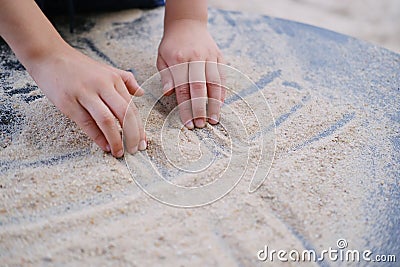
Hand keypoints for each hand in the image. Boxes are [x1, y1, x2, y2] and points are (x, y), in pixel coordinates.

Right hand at [27, 45, 145, 156]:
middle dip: (133, 135)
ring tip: (120, 152)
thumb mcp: (106, 69)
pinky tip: (105, 146)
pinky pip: (86, 123)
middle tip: (135, 150)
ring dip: (116, 139)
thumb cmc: (78, 66)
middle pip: (124, 113)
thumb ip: (125, 80)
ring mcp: (85, 93)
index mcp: (113, 79)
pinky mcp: (68, 102)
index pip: (132, 107)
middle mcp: (102, 85)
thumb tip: (141, 93)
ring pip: (107, 120)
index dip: (139, 127)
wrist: (48, 55)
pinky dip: (97, 137)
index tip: (143, 142)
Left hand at [157, 19, 225, 128]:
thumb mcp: (162, 57)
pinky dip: (222, 91)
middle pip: (199, 88)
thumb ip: (166, 76)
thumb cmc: (172, 44)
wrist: (187, 22)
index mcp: (179, 60)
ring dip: (215, 103)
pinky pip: (222, 76)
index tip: (188, 123)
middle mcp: (196, 58)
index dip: (186, 107)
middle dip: (200, 109)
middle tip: (201, 124)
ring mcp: (209, 57)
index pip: (182, 88)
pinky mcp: (219, 56)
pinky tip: (221, 104)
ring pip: (215, 83)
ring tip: (214, 119)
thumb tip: (168, 93)